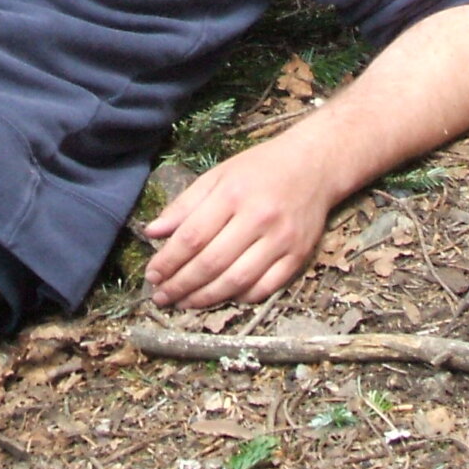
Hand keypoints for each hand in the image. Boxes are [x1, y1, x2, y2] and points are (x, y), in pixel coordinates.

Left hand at [140, 5, 468, 311]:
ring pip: (237, 281)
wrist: (316, 164)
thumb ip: (185, 204)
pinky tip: (221, 299)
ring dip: (205, 298)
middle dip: (181, 285)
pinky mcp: (299, 255)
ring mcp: (282, 239)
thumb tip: (153, 231)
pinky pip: (265, 287)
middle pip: (211, 263)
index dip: (168, 261)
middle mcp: (258, 218)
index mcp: (233, 194)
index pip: (192, 237)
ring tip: (184, 304)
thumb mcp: (219, 175)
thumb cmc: (260, 168)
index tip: (152, 275)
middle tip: (161, 297)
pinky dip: (240, 297)